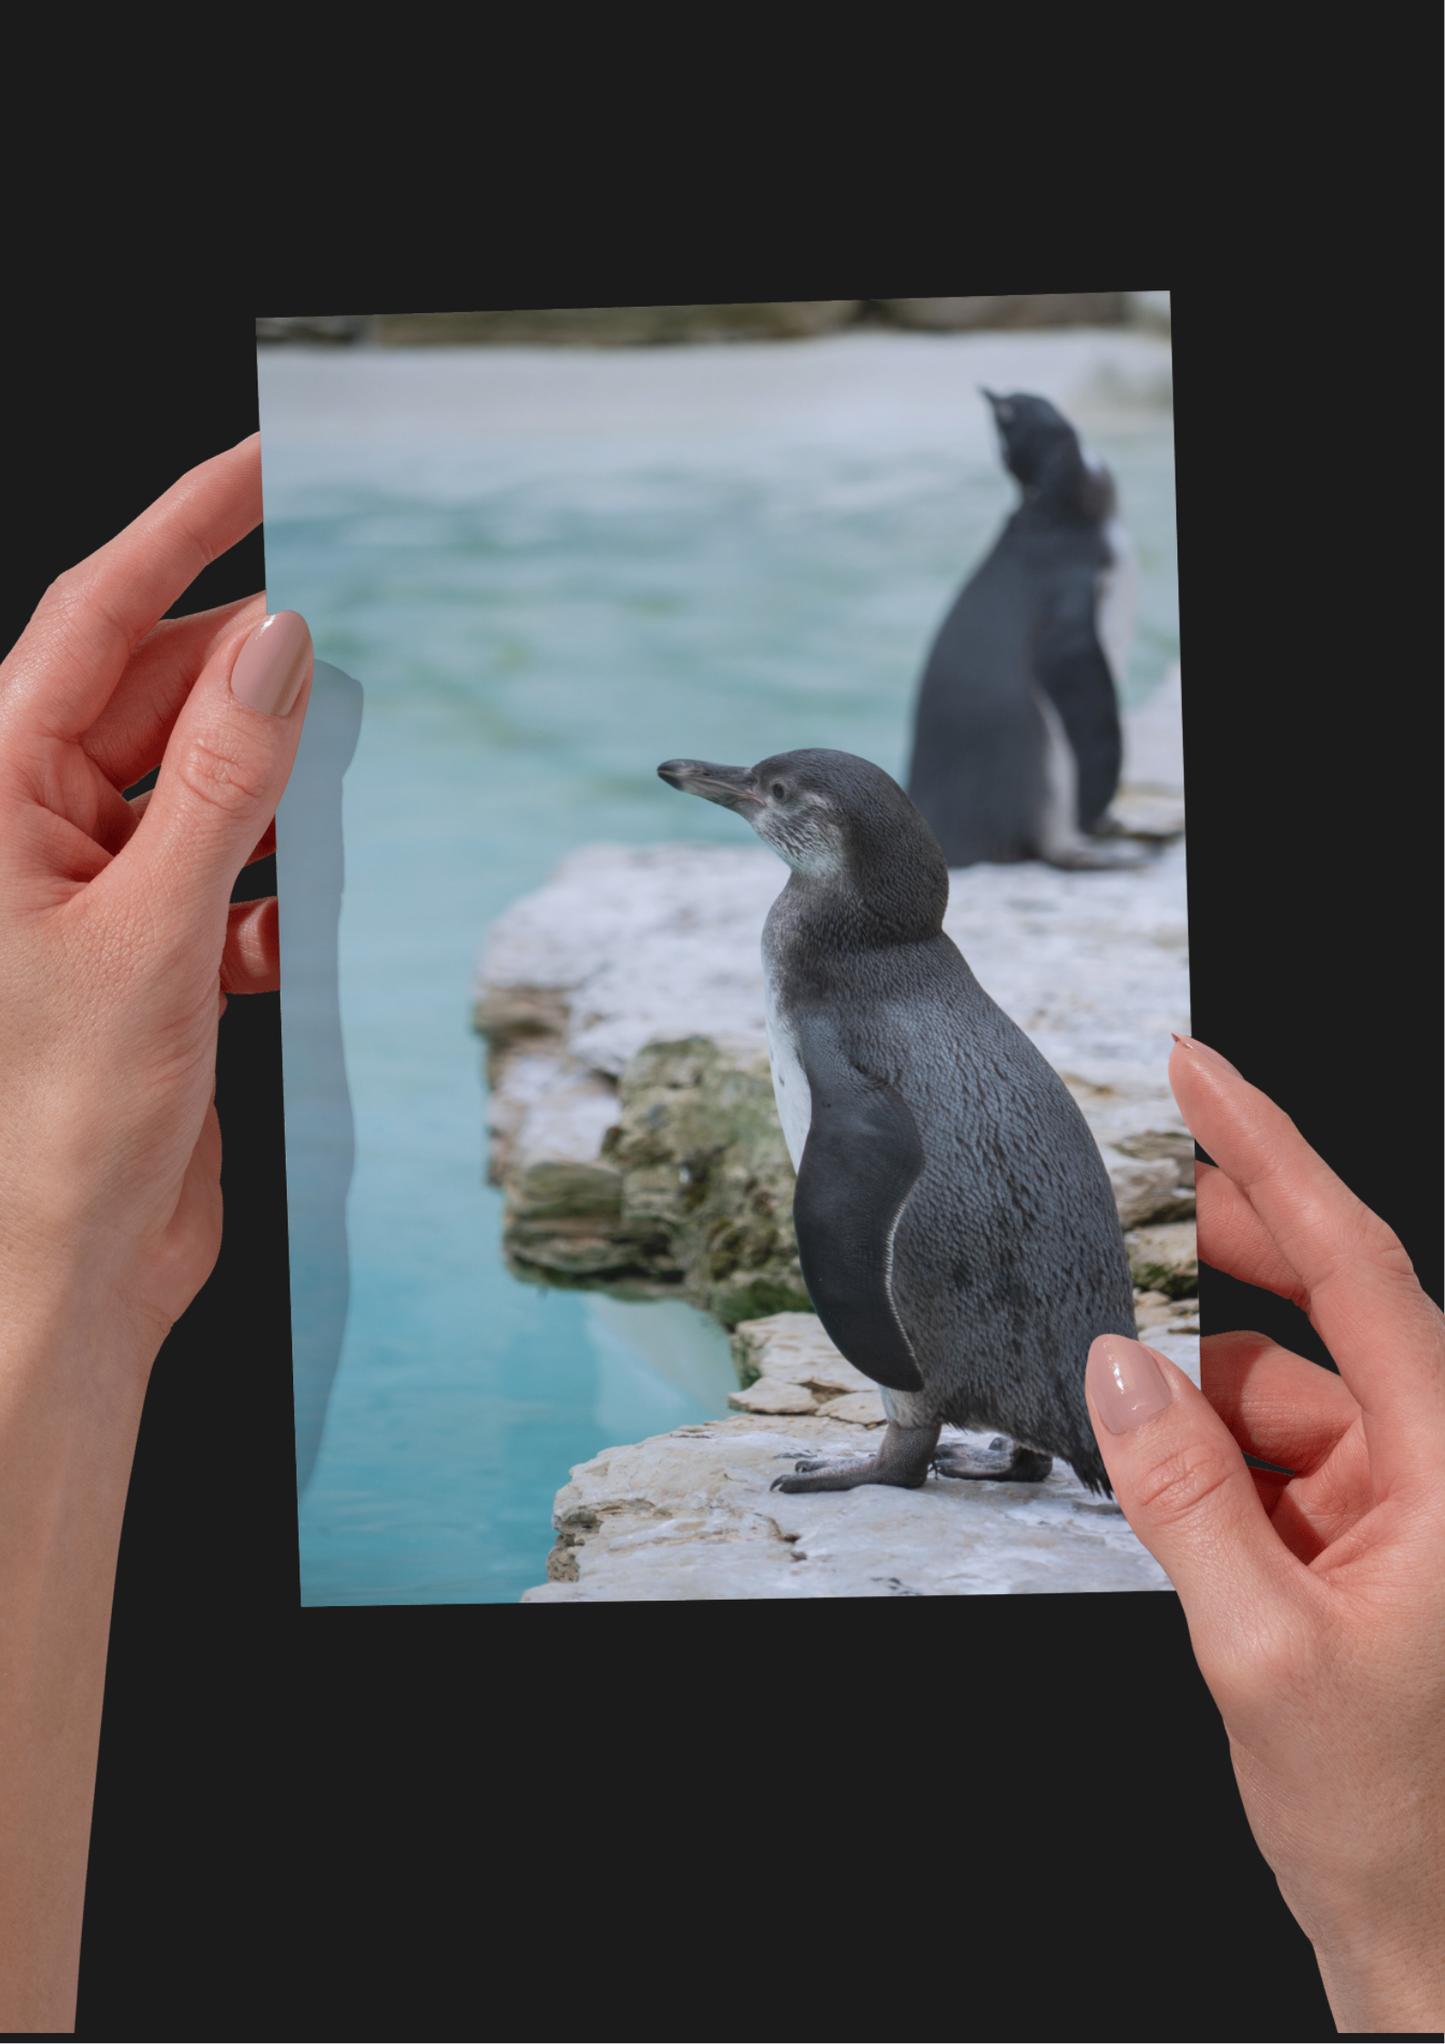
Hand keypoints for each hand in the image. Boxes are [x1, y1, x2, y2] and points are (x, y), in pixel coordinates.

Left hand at [0, 434, 309, 1359]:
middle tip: (349, 630)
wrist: (64, 1270)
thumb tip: (276, 645)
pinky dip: (272, 882)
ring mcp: (92, 885)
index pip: (93, 621)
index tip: (264, 465)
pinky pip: (228, 865)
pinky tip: (288, 922)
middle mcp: (33, 825)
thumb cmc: (54, 1125)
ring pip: (202, 778)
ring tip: (337, 777)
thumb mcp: (153, 931)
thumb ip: (220, 781)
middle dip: (248, 666)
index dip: (183, 530)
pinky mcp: (149, 945)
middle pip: (153, 689)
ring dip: (270, 782)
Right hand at [1086, 1037, 1444, 2035]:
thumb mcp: (1257, 1651)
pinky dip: (1231, 1467)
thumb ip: (1184, 1491)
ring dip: (1219, 1411)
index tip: (1203, 1071)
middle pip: (1341, 1304)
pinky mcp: (1388, 1546)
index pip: (1356, 1268)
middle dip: (1247, 1246)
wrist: (1437, 1953)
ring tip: (1178, 1495)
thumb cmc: (1390, 1825)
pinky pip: (1292, 1461)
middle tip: (1161, 1186)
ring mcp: (1419, 1507)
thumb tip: (1119, 1363)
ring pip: (1299, 1396)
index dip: (1272, 1152)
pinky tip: (1196, 1522)